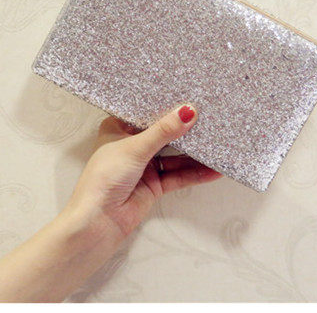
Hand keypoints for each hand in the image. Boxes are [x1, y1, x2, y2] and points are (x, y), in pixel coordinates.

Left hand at [60, 105, 217, 271]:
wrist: (98, 223)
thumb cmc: (105, 178)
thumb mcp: (135, 148)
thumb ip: (163, 131)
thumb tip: (188, 111)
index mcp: (118, 128)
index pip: (146, 111)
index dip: (165, 103)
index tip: (189, 92)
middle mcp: (132, 145)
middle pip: (163, 133)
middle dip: (183, 128)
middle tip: (209, 116)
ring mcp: (144, 166)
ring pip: (174, 156)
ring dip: (193, 153)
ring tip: (217, 142)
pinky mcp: (154, 186)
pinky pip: (178, 176)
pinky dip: (194, 174)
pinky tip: (212, 171)